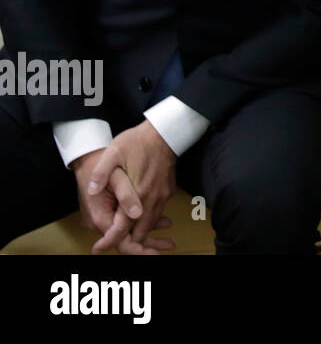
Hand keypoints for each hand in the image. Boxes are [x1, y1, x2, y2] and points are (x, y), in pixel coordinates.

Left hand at [84, 121, 177, 252]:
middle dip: (129, 244)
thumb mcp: (113, 152)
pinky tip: (141, 221)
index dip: (110, 240)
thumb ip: (101, 173)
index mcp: (137, 194)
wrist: (165, 132)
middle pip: (140, 232)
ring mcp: (162, 196)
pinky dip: (149, 222)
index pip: (123, 227)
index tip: (99, 248)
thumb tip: (91, 190)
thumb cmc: (137, 142)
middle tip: (114, 246)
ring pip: (151, 224)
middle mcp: (152, 199)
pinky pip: (157, 213)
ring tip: (127, 241)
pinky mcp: (168, 191)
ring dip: (140, 234)